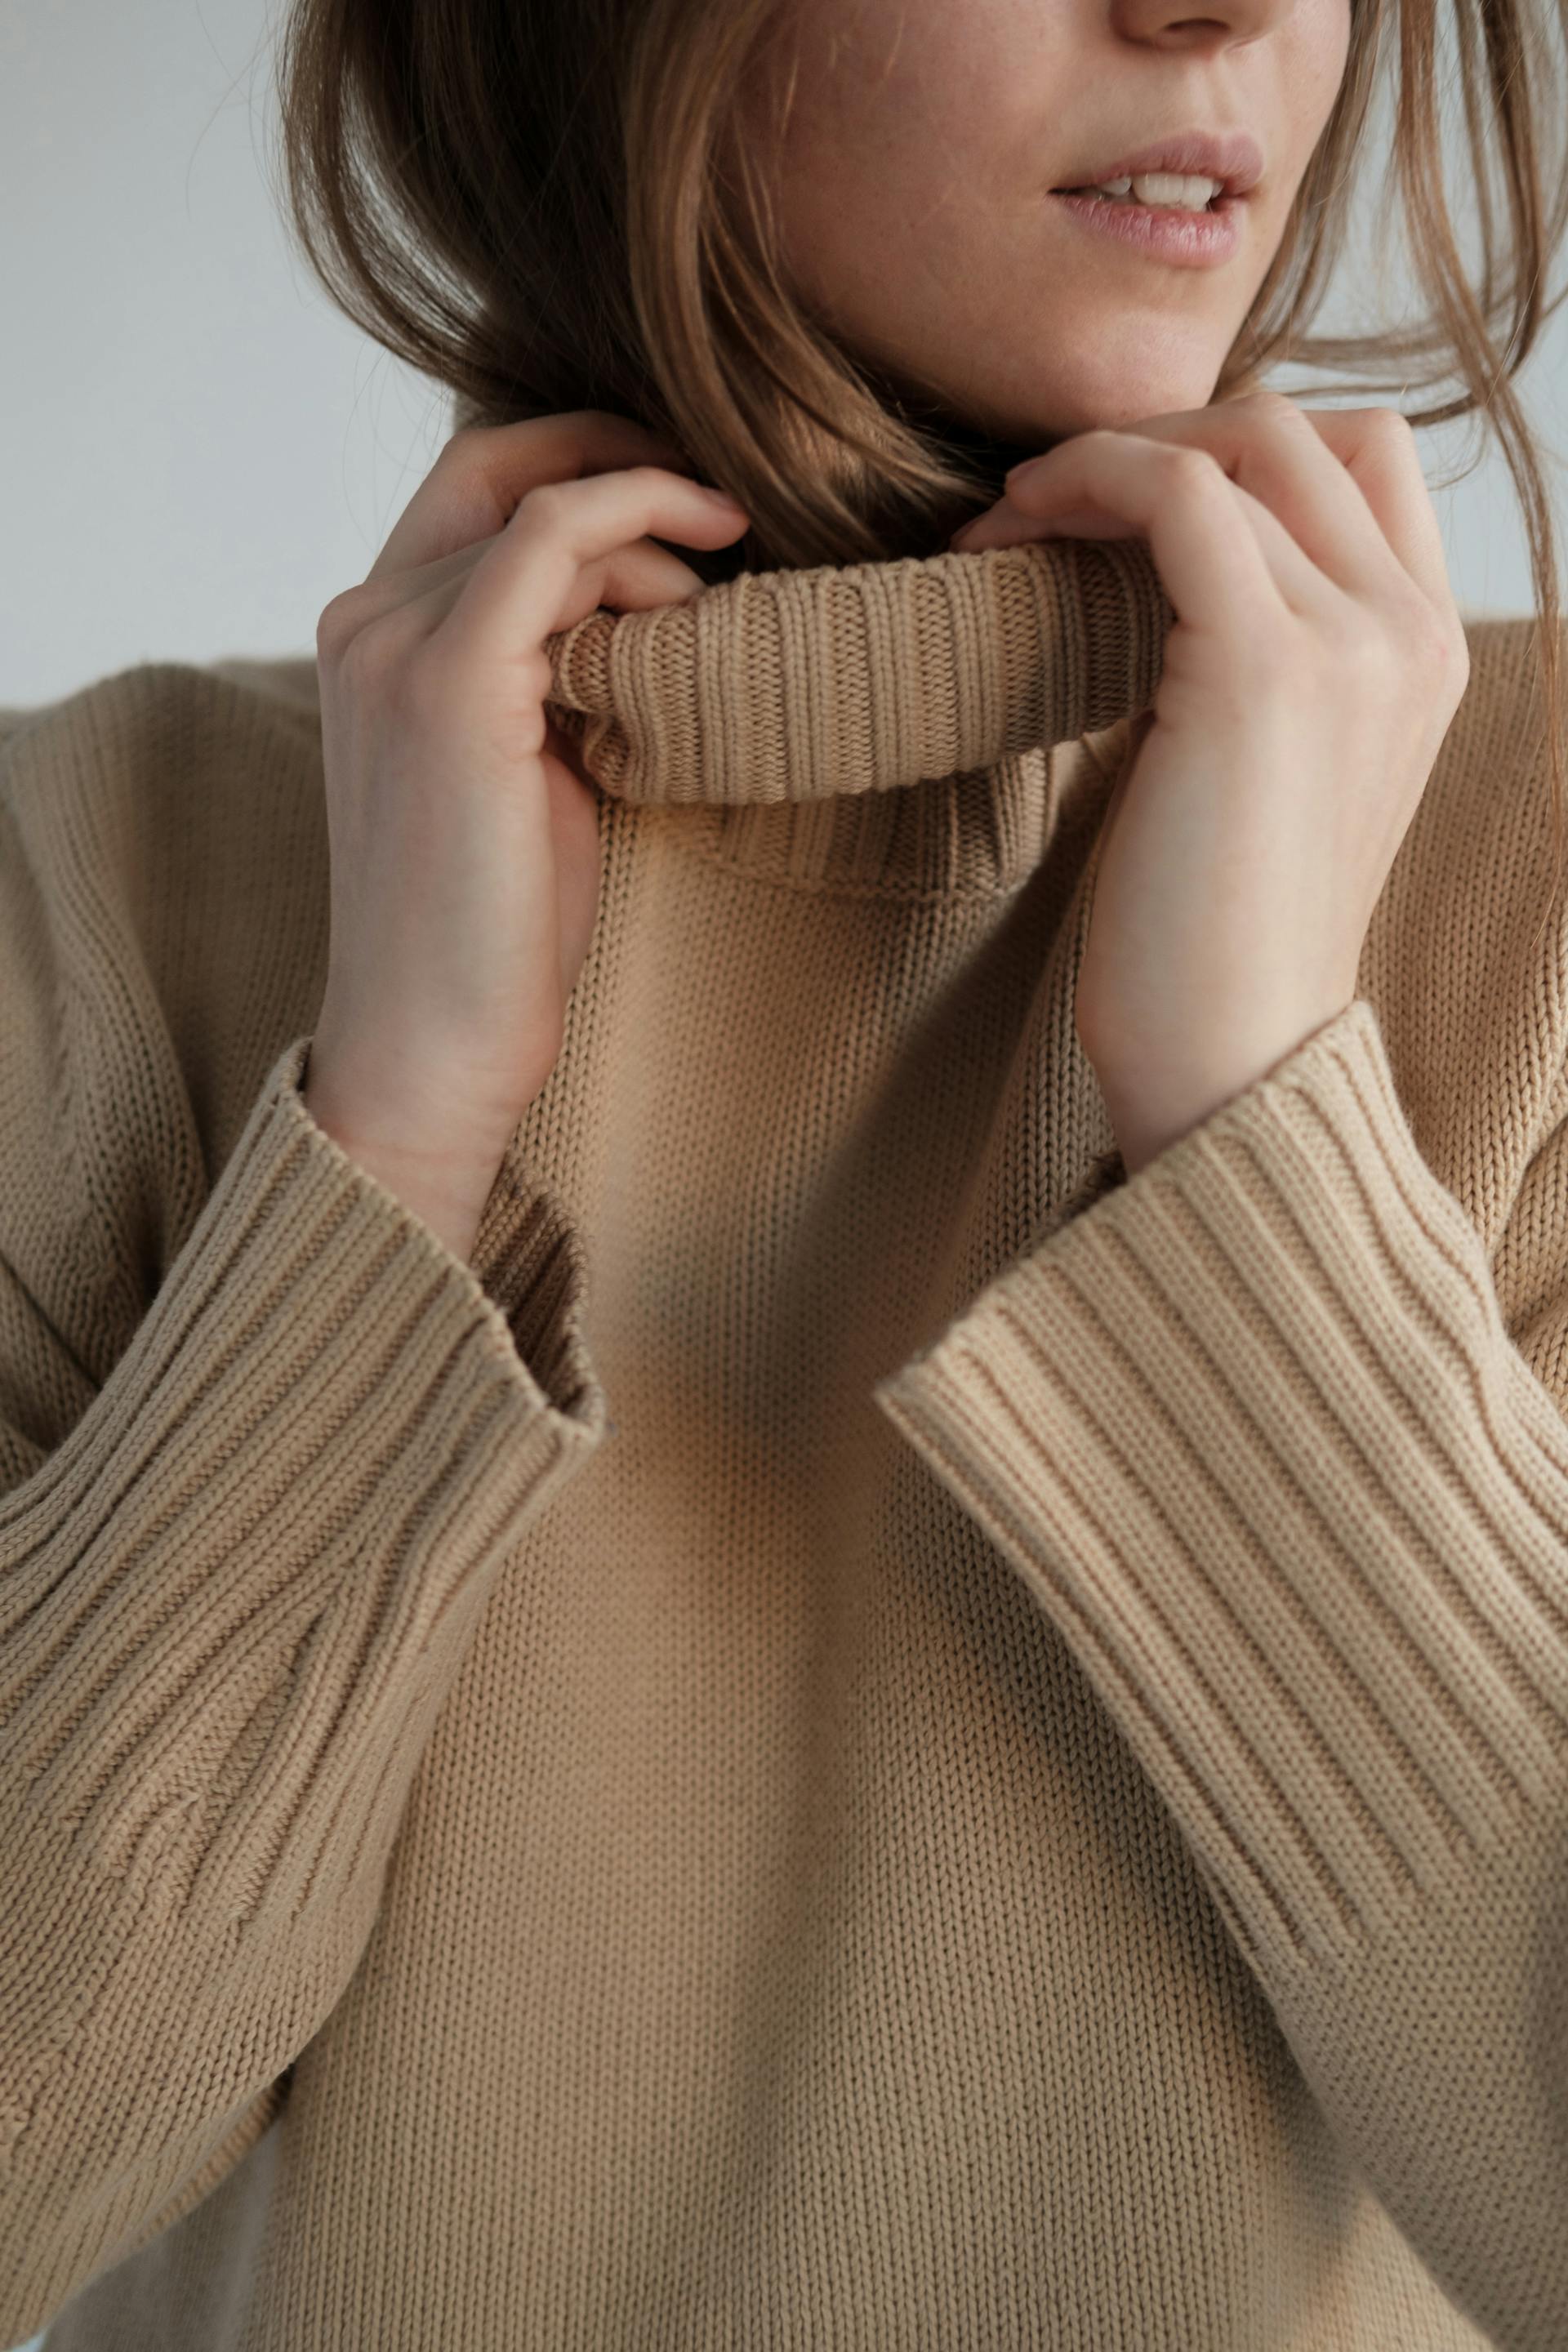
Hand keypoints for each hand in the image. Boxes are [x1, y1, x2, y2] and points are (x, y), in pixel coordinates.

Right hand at [305, 411, 748, 1257]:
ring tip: (729, 582)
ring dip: (651, 525)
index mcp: (371, 643)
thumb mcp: (528, 773)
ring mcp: (394, 645)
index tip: (684, 497)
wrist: (436, 1045)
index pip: (469, 493)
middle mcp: (364, 623)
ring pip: (539, 505)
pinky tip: (707, 570)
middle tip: (726, 499)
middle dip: (619, 457)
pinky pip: (552, 537)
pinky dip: (638, 523)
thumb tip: (643, 614)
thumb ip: (553, 678)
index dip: (579, 465)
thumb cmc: (495, 932)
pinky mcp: (449, 679)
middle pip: (497, 469)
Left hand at [948, 391, 1469, 1174]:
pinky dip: (1084, 482)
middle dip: (1162, 433)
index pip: (1363, 461)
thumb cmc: (1214, 944)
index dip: (1235, 448)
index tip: (1114, 501)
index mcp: (1426, 655)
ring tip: (1009, 517)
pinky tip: (1007, 532)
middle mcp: (1413, 632)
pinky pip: (1178, 493)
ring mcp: (1354, 643)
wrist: (1229, 1061)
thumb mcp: (1262, 773)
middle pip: (1308, 427)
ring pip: (1242, 443)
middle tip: (1043, 495)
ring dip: (1105, 456)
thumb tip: (1146, 581)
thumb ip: (1253, 665)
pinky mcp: (1260, 668)